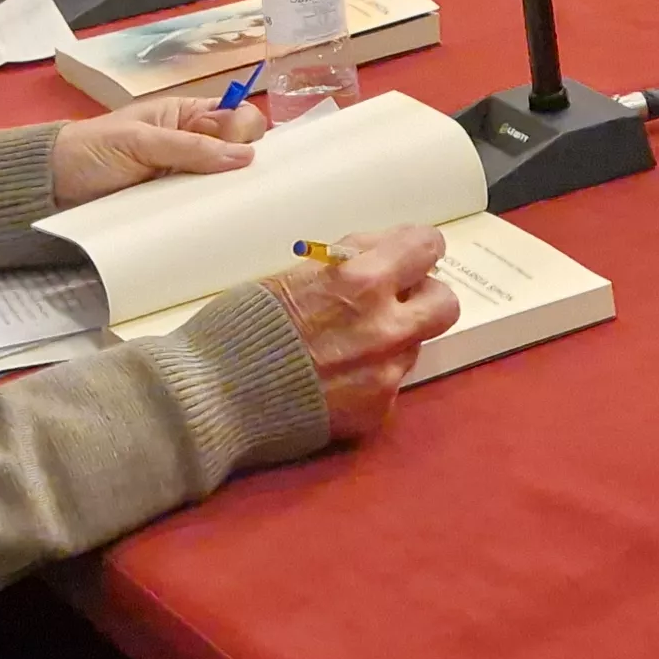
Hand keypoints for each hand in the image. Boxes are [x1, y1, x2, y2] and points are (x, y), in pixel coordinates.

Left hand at [48, 94, 266, 206]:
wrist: (53, 184)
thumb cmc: (93, 150)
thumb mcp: (141, 141)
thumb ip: (190, 146)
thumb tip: (247, 156)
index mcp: (187, 115)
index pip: (237, 116)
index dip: (246, 131)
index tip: (240, 152)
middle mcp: (193, 143)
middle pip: (238, 151)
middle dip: (245, 167)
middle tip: (238, 185)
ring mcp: (184, 176)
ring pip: (224, 181)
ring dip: (230, 193)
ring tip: (234, 208)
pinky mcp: (173, 204)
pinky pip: (203, 206)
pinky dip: (212, 213)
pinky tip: (221, 222)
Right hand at [260, 226, 459, 441]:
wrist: (213, 399)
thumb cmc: (241, 326)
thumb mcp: (293, 273)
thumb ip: (347, 263)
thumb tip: (381, 252)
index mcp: (362, 280)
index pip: (426, 247)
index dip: (417, 248)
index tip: (409, 254)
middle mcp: (385, 327)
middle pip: (445, 302)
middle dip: (423, 295)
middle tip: (394, 299)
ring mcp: (385, 374)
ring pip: (416, 345)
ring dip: (395, 338)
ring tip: (350, 344)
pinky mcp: (375, 412)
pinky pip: (391, 383)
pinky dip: (371, 377)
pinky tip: (335, 379)